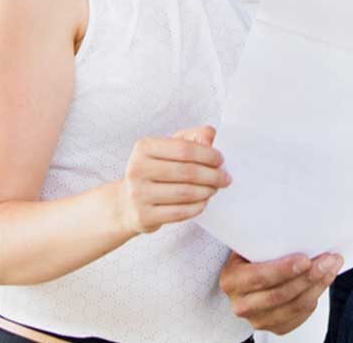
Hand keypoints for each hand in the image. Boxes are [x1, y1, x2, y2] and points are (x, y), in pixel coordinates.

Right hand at [113, 125, 228, 235]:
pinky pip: (179, 212)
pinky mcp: (143, 216)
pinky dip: (197, 207)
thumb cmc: (154, 171)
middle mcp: (137, 169)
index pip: (184, 149)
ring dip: (207, 191)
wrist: (127, 204)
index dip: (207, 154)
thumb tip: (211, 136)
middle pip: (186, 172)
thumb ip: (191, 138)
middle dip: (212, 175)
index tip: (221, 160)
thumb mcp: (168, 148)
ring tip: (214, 189)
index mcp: (144, 147)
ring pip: (184, 193)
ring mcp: (138, 194)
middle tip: (225, 178)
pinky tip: (203, 201)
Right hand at [219, 251, 340, 332]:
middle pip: (281, 294)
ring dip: (318, 285)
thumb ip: (264, 241)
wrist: (248, 282)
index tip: (305, 259)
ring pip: (295, 306)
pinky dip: (315, 296)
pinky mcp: (275, 328)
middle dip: (309, 276)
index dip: (284, 270)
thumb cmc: (252, 259)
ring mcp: (258, 320)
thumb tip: (294, 223)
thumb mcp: (249, 247)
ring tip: (332, 266)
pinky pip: (300, 315)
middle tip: (329, 259)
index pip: (259, 277)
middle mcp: (241, 304)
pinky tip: (324, 281)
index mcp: (231, 280)